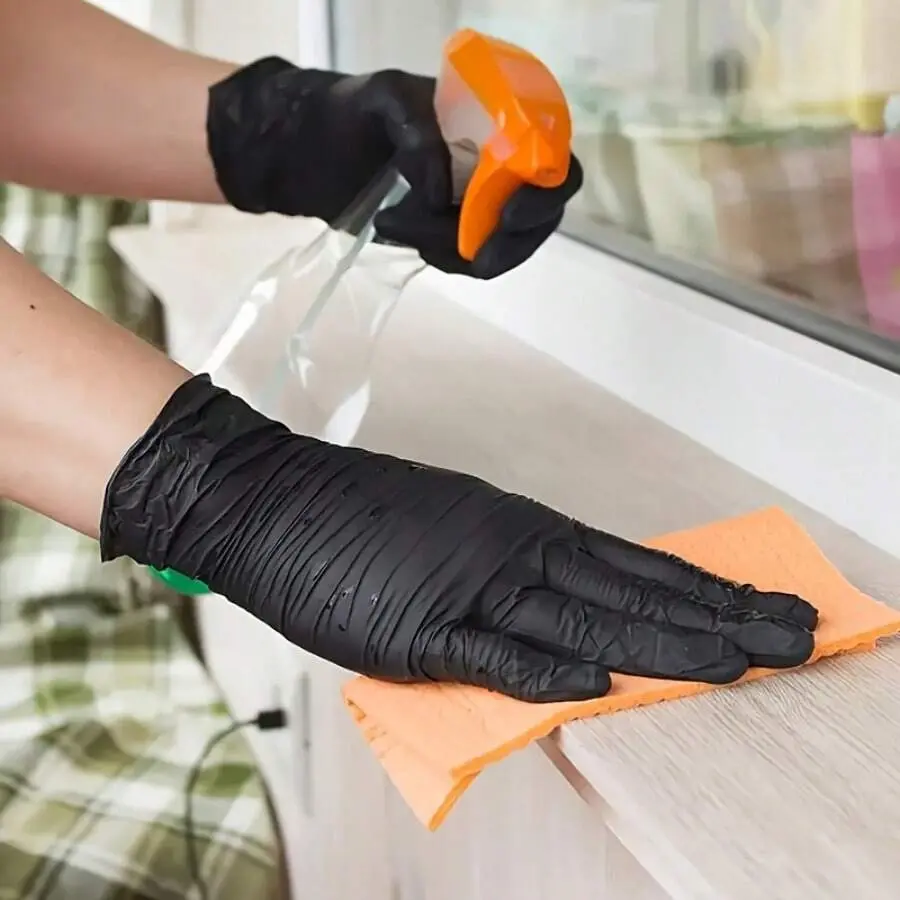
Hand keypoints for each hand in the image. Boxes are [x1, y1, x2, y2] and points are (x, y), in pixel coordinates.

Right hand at [100, 376, 817, 701]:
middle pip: (631, 590)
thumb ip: (513, 580)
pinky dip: (544, 666)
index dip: (701, 589)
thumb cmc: (366, 522)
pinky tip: (600, 681)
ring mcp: (470, 587)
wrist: (279, 499)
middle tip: (791, 634)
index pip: (633, 563)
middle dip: (716, 618)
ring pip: (582, 619)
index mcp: (523, 531)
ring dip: (662, 644)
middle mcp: (513, 552)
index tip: (759, 606)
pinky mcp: (420, 625)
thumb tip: (570, 617)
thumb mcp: (457, 539)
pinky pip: (492, 652)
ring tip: (739, 662)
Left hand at [206, 58, 582, 278]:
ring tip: (394, 221)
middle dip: (504, 242)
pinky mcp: (454, 236)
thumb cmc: (355, 111)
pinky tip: (403, 233)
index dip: (544, 195)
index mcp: (502, 126)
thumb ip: (419, 135)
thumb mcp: (385, 100)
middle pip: (537, 220)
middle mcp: (502, 169)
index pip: (554, 163)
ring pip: (500, 248)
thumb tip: (443, 194)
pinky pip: (469, 263)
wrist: (314, 149)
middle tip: (467, 254)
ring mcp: (480, 207)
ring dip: (454, 249)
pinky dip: (443, 258)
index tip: (506, 216)